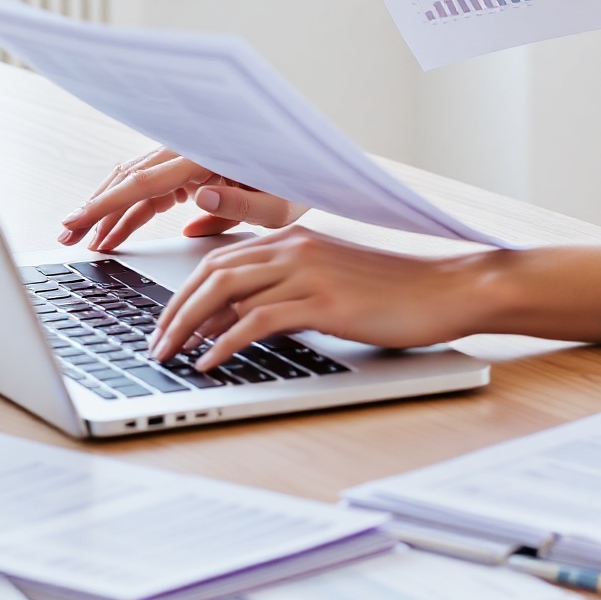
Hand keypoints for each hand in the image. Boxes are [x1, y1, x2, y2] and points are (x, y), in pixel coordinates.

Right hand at [58, 147, 305, 252]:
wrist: (312, 159)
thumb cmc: (300, 180)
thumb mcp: (280, 204)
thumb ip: (239, 206)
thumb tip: (198, 203)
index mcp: (208, 156)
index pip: (145, 182)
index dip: (106, 204)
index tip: (77, 222)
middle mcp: (192, 149)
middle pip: (130, 178)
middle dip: (95, 207)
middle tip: (66, 236)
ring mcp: (189, 155)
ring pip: (137, 181)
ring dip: (109, 208)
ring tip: (86, 240)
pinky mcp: (193, 164)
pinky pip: (154, 185)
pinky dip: (132, 207)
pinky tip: (116, 231)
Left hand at [149, 235, 600, 369]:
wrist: (446, 290)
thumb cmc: (396, 291)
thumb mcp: (333, 282)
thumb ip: (289, 290)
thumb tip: (242, 320)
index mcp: (295, 236)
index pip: (221, 258)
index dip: (184, 290)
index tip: (164, 320)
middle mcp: (295, 246)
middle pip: (212, 272)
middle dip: (173, 309)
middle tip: (154, 343)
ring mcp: (309, 271)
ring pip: (227, 292)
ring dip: (188, 326)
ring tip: (169, 355)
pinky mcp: (324, 301)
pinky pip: (258, 320)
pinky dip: (225, 342)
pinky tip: (210, 362)